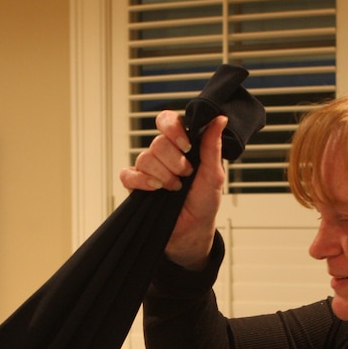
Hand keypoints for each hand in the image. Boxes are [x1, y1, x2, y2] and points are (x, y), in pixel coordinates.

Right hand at [119, 111, 227, 268]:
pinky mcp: (135, 185)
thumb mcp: (214, 174)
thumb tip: (220, 119)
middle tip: (185, 175)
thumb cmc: (204, 202)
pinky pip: (128, 175)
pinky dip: (141, 181)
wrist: (193, 229)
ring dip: (163, 175)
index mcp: (180, 145)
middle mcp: (162, 154)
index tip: (186, 146)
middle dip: (174, 162)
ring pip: (144, 158)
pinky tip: (155, 189)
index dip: (173, 129)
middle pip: (157, 143)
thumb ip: (213, 146)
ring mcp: (147, 169)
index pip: (167, 121)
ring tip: (174, 188)